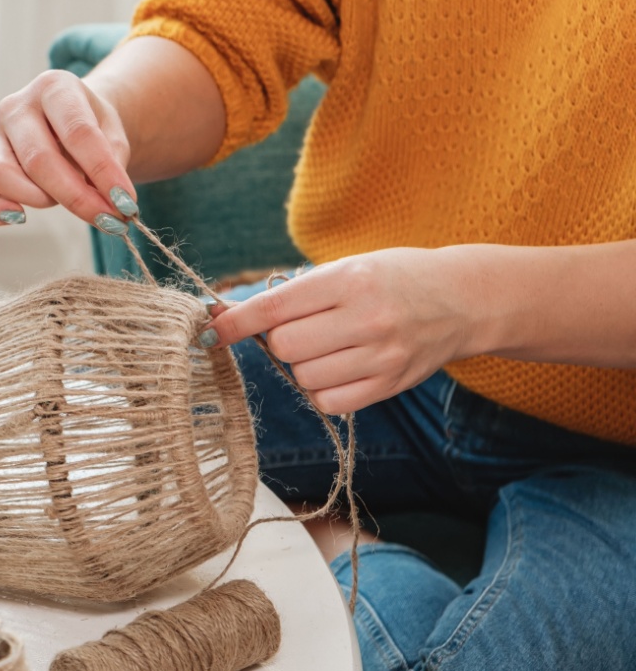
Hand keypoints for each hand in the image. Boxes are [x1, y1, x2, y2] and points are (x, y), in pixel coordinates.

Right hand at [0, 70, 136, 230]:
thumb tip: (113, 201)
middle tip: (107, 218)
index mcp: (53, 87)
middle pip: (39, 158)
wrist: (70, 121)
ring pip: (2, 173)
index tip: (126, 203)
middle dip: (77, 196)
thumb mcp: (113, 132)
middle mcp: (15, 106)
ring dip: (39, 198)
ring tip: (64, 201)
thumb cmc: (93, 127)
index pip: (77, 131)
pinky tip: (15, 217)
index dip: (103, 171)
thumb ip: (113, 160)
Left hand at [205, 248, 481, 414]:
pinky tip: (340, 369)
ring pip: (303, 376)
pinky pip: (328, 401)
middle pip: (284, 346)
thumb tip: (226, 316)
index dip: (235, 321)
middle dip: (280, 340)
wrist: (462, 300)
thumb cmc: (390, 279)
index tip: (209, 330)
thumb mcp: (346, 269)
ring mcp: (381, 354)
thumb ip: (291, 295)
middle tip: (305, 328)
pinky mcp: (390, 384)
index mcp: (350, 279)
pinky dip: (323, 389)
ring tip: (331, 345)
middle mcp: (366, 317)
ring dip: (303, 365)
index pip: (275, 307)